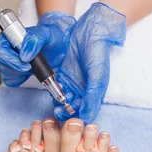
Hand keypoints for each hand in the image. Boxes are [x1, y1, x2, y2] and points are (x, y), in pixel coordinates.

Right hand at [0, 11, 75, 87]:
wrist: (58, 46)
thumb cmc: (50, 36)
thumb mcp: (45, 34)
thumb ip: (34, 41)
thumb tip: (24, 55)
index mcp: (10, 36)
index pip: (0, 50)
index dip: (9, 59)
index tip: (25, 63)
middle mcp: (7, 48)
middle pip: (2, 63)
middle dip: (16, 68)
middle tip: (30, 68)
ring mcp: (9, 60)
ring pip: (6, 73)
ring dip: (20, 74)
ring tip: (32, 67)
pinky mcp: (14, 70)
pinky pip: (10, 80)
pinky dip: (20, 79)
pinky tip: (30, 72)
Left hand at [54, 3, 125, 122]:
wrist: (89, 32)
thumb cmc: (98, 54)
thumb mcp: (97, 77)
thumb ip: (92, 97)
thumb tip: (87, 117)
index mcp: (94, 93)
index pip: (86, 112)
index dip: (78, 117)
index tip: (71, 119)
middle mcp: (83, 90)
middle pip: (72, 108)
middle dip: (66, 112)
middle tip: (60, 112)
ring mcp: (71, 83)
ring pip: (63, 100)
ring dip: (59, 104)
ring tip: (57, 103)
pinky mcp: (61, 75)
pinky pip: (55, 87)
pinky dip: (54, 91)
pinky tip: (54, 90)